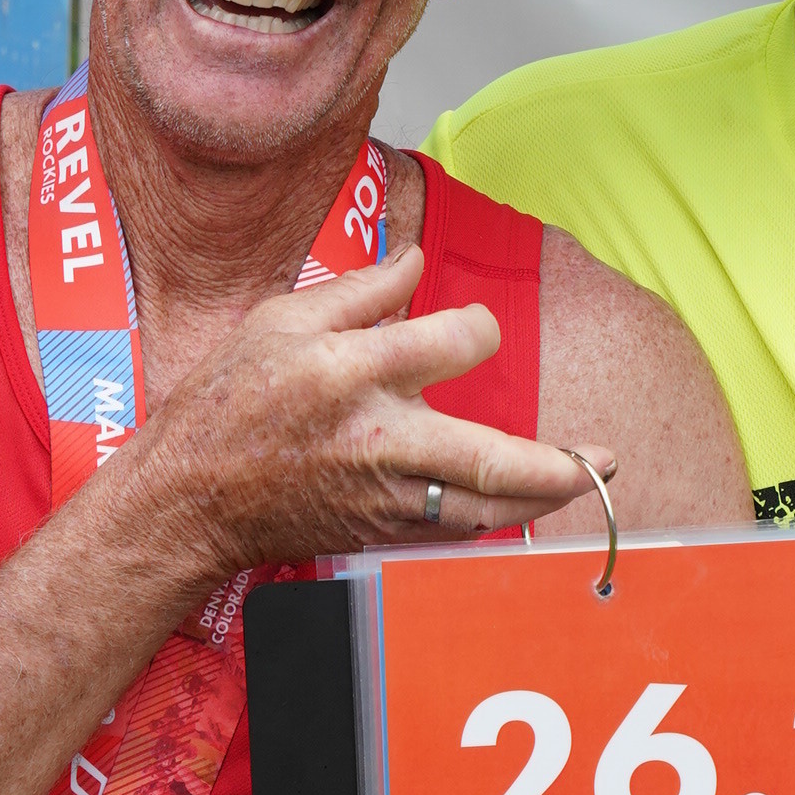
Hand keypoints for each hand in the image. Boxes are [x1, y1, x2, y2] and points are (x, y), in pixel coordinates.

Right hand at [134, 243, 590, 571]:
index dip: (477, 329)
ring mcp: (381, 495)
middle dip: (557, 462)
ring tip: (584, 480)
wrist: (189, 497)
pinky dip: (492, 518)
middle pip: (489, 455)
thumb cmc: (226, 404)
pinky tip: (517, 505)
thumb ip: (359, 292)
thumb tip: (417, 263)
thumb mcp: (279, 321)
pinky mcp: (377, 531)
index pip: (456, 342)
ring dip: (540, 497)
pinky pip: (452, 531)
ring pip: (482, 506)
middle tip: (606, 459)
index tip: (471, 331)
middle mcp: (377, 439)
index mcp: (353, 373)